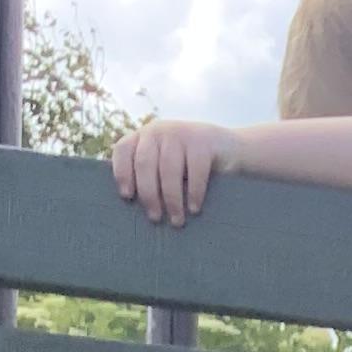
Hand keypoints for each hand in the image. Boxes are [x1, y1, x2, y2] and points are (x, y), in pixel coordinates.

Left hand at [111, 119, 238, 226]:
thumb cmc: (191, 167)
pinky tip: (194, 209)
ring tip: (177, 221)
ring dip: (172, 199)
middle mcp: (158, 130)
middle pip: (144, 164)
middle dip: (149, 194)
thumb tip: (134, 207)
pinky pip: (195, 171)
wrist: (229, 149)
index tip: (127, 196)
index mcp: (144, 137)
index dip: (122, 173)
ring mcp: (180, 133)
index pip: (123, 150)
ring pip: (169, 170)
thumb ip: (151, 174)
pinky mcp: (202, 141)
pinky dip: (194, 193)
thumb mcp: (167, 164)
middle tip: (155, 218)